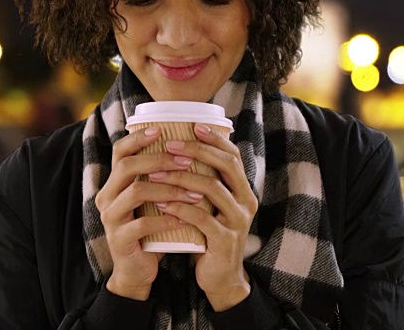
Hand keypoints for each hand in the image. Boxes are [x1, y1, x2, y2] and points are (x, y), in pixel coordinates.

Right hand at [95, 126, 203, 299]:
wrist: (137, 270)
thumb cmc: (150, 229)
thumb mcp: (153, 200)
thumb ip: (159, 178)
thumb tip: (189, 148)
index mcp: (114, 183)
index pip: (120, 151)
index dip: (139, 138)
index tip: (162, 131)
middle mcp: (106, 196)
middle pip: (128, 166)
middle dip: (160, 160)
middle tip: (187, 161)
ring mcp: (110, 218)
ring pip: (137, 192)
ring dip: (169, 189)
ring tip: (195, 193)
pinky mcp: (119, 239)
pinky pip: (144, 223)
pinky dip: (168, 219)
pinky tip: (186, 219)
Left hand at [149, 123, 257, 310]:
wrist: (220, 277)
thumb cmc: (210, 236)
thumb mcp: (212, 207)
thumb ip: (206, 184)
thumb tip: (182, 153)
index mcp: (243, 191)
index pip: (233, 156)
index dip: (215, 139)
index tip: (193, 126)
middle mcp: (246, 202)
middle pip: (225, 165)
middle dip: (197, 151)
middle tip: (170, 145)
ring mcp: (238, 221)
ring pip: (211, 188)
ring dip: (181, 177)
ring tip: (157, 172)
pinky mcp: (225, 240)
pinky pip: (202, 218)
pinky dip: (180, 207)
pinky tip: (162, 203)